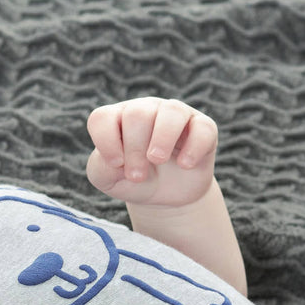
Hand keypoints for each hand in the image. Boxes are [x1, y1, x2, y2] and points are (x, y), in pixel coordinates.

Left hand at [86, 97, 217, 208]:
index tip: (116, 164)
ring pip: (171, 111)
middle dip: (135, 149)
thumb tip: (117, 160)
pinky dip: (193, 147)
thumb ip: (101, 168)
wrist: (164, 195)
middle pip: (137, 114)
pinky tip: (185, 164)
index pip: (102, 117)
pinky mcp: (202, 127)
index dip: (106, 141)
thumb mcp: (108, 179)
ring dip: (162, 140)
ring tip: (158, 161)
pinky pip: (202, 127)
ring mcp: (174, 115)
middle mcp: (145, 109)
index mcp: (117, 119)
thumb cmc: (132, 180)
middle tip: (137, 175)